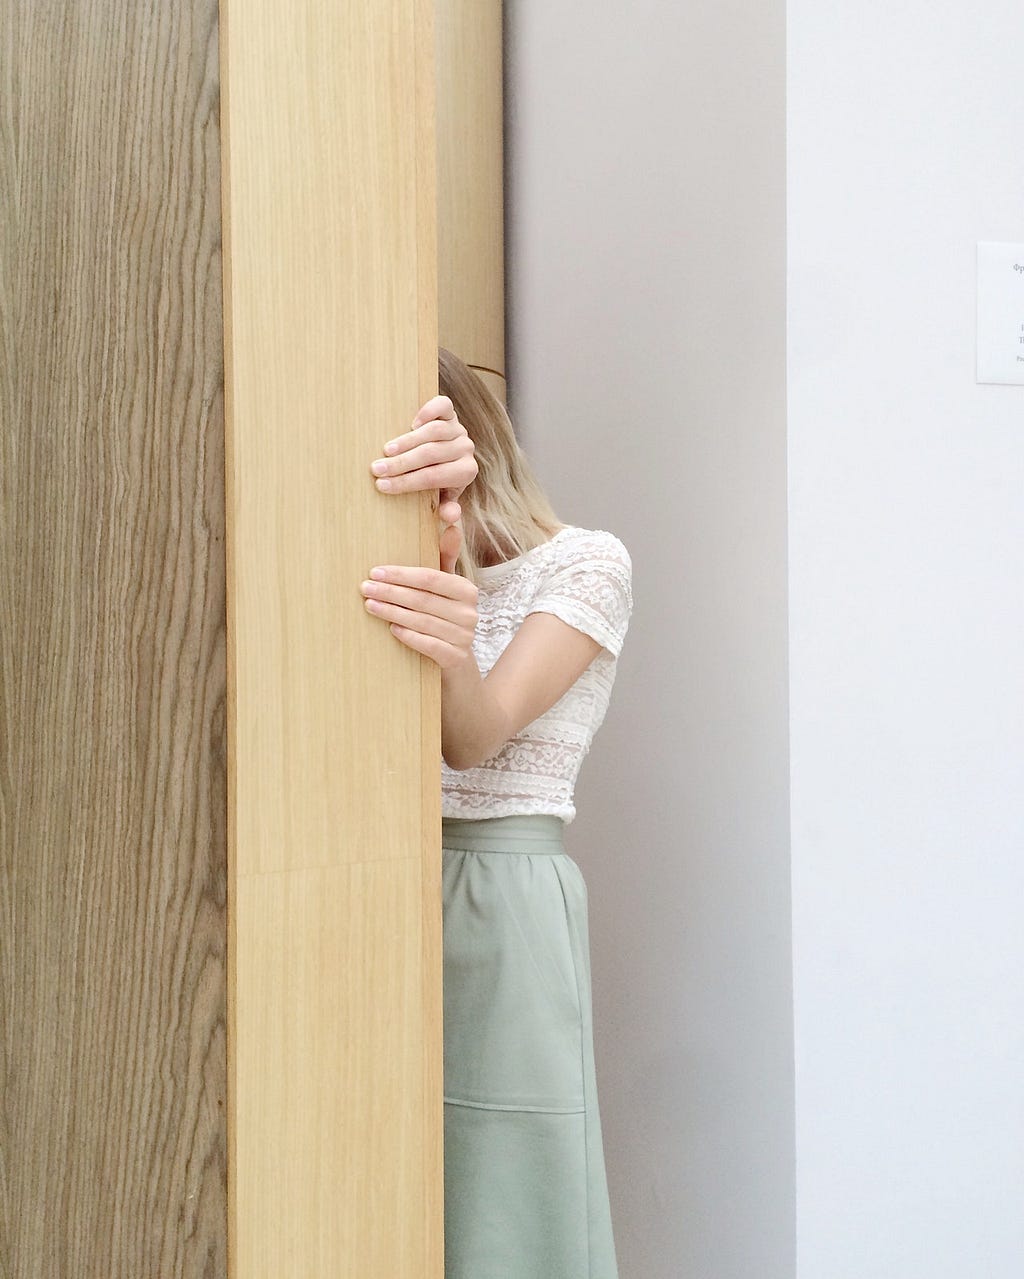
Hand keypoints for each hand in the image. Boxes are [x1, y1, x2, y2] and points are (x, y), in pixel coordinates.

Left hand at [361, 524, 477, 669]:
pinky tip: (391, 629)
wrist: (457, 661)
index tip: (374, 571)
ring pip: (422, 621)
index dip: (401, 574)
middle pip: (423, 599)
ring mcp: (464, 637)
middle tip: (365, 587)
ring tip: (370, 605)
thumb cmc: (444, 616)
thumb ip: (445, 558)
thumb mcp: (445, 587)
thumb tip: (451, 525)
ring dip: (392, 613)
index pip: (430, 578)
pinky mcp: (456, 658)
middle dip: (391, 592)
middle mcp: (469, 613)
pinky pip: (429, 645)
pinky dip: (409, 636)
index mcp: (466, 590)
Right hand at [369, 395, 476, 525]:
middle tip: (376, 469)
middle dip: (401, 463)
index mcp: (466, 472)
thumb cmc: (441, 479)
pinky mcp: (451, 412)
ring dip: (407, 441)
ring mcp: (458, 429)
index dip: (406, 482)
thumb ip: (447, 507)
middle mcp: (465, 449)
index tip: (381, 485)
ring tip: (386, 450)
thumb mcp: (444, 497)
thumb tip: (450, 516)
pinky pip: (442, 407)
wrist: (450, 453)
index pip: (432, 478)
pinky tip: (412, 423)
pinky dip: (428, 412)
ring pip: (433, 432)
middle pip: (431, 455)